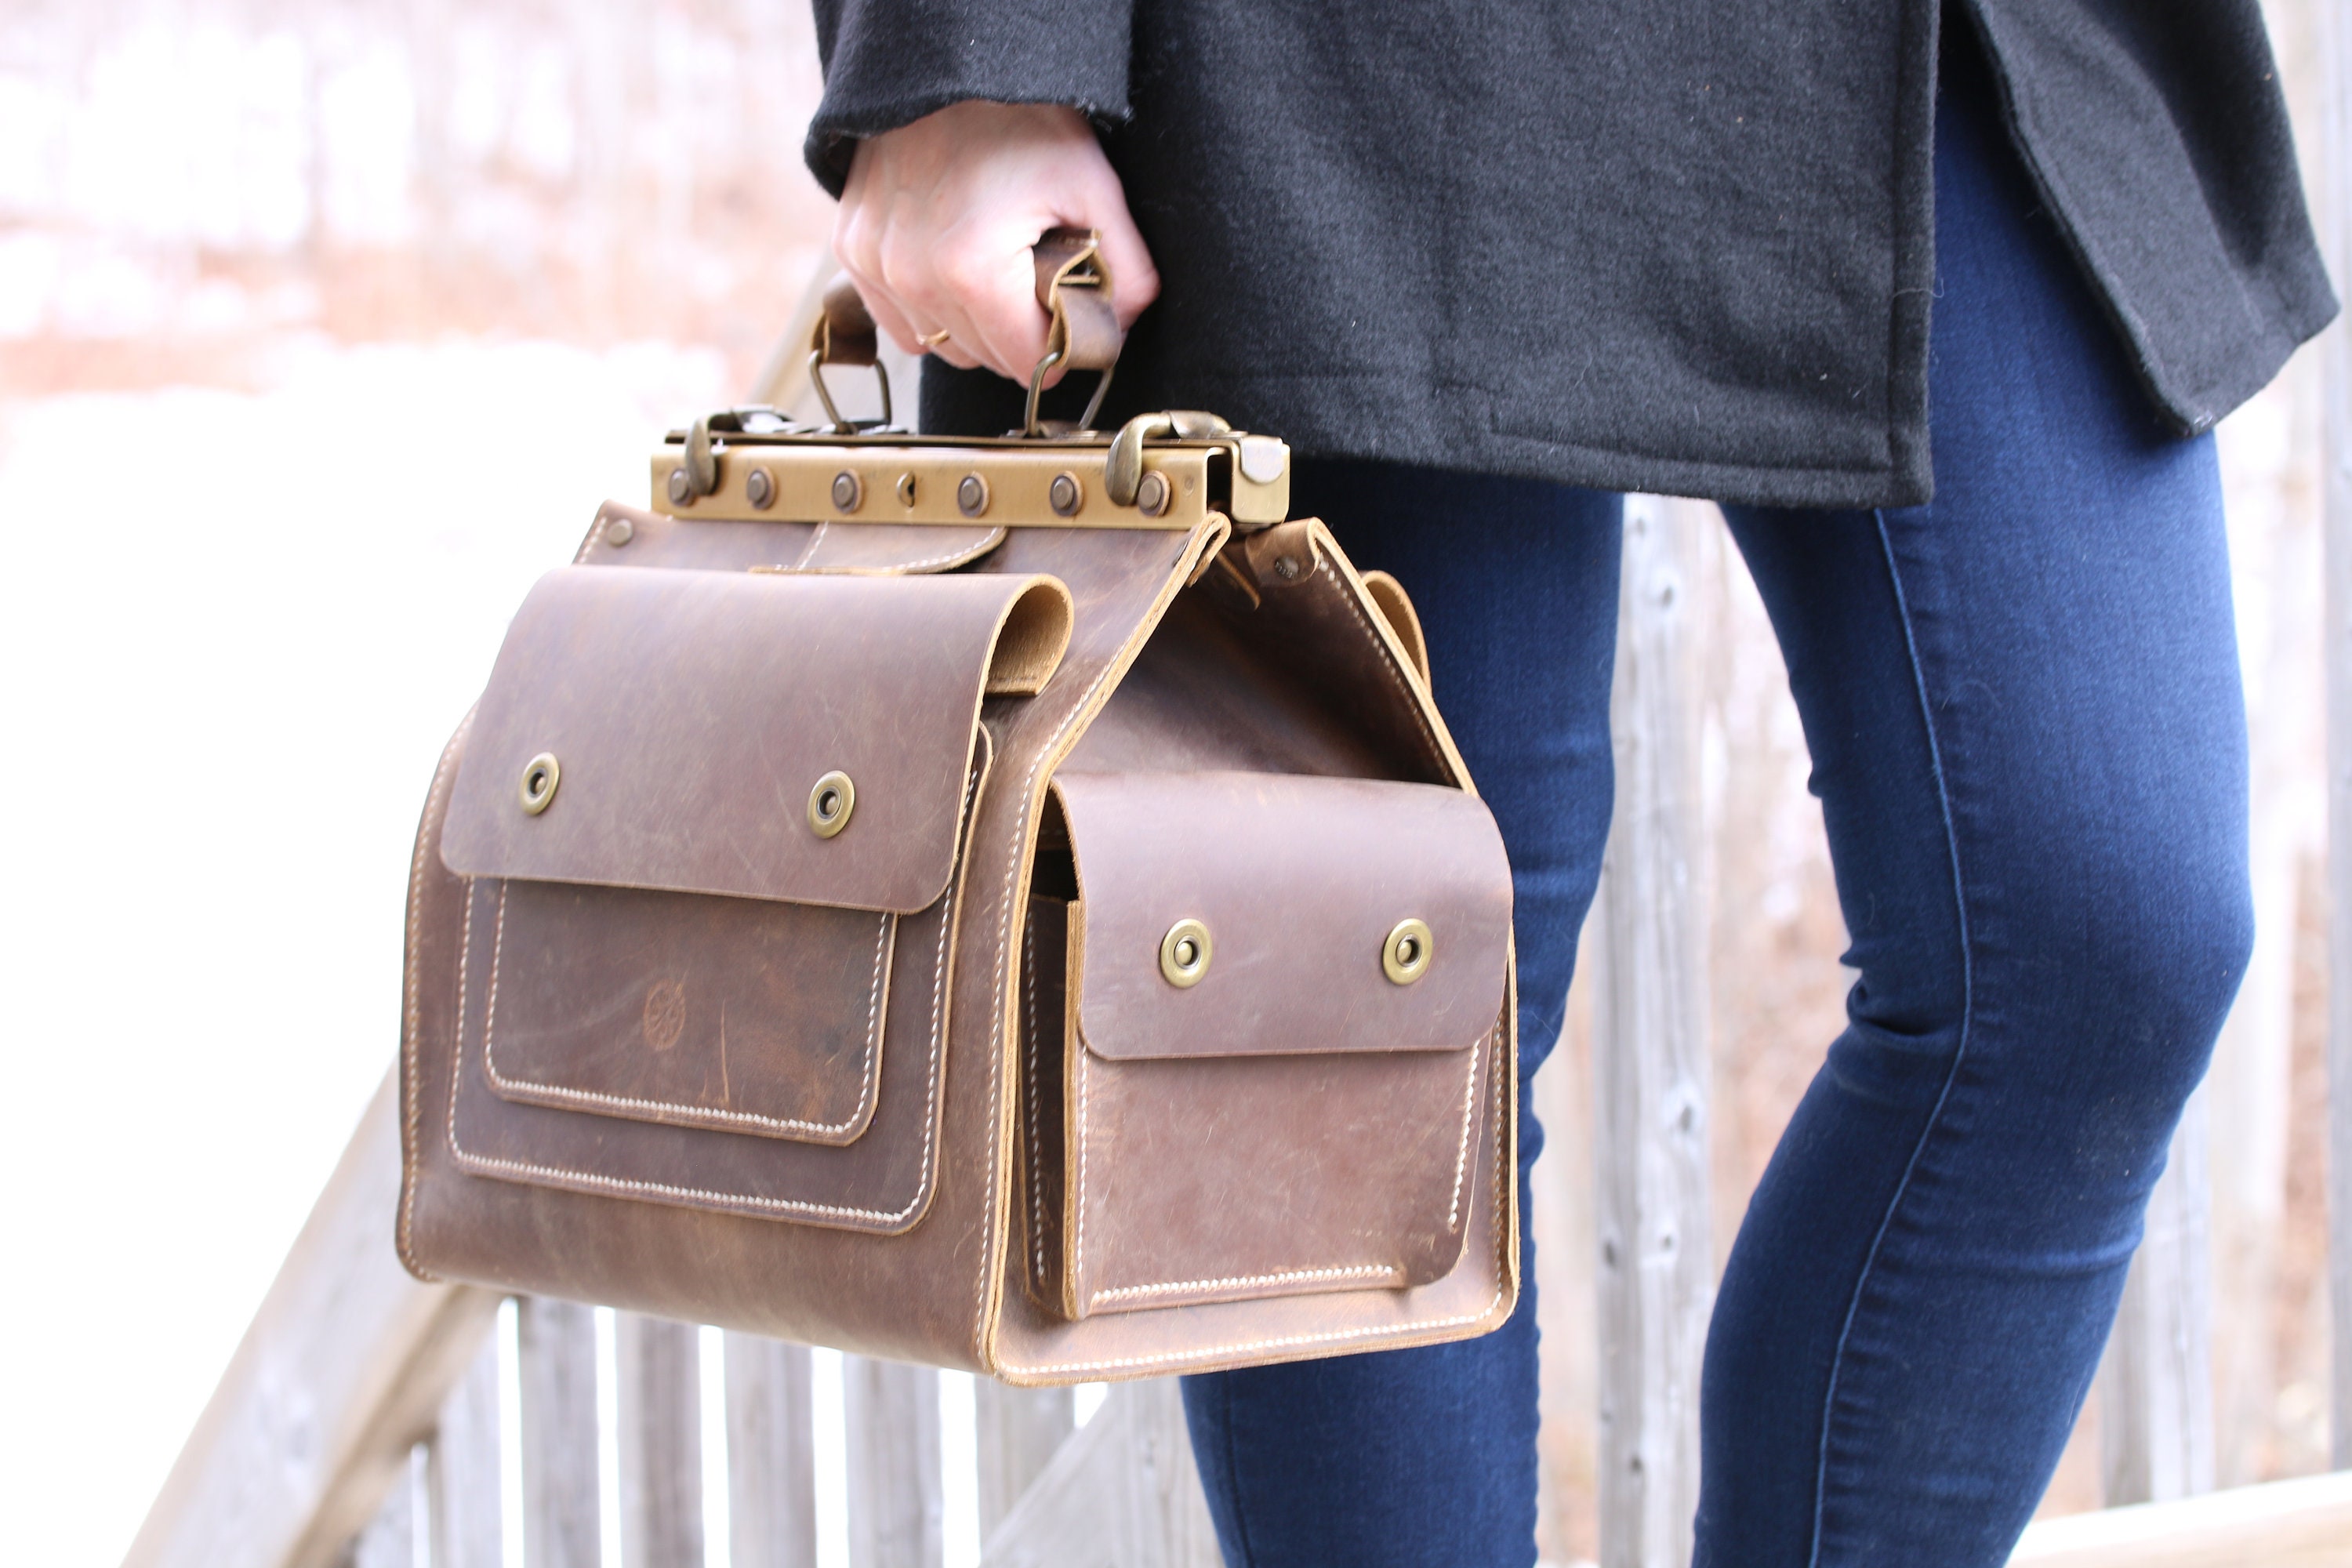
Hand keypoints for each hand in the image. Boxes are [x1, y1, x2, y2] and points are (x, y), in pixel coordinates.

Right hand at [834, 101, 1158, 385]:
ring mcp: (874, 265)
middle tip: (1040, 280)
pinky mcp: (853, 251)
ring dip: (975, 326)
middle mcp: (911, 277)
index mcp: (972, 272)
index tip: (1073, 314)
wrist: (948, 65)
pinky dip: (931, 308)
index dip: (1063, 346)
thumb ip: (1126, 271)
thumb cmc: (1020, 118)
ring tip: (999, 267)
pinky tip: (955, 267)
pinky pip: (900, 321)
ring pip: (943, 345)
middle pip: (985, 358)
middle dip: (1021, 333)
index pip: (1028, 363)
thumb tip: (1122, 327)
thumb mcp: (1093, 187)